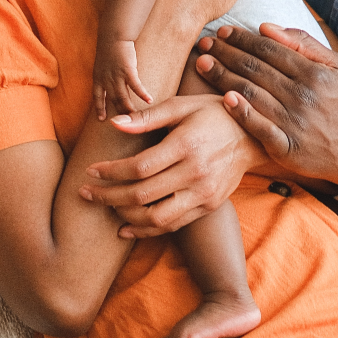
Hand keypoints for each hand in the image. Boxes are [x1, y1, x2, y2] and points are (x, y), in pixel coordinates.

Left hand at [78, 94, 261, 236]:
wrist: (252, 135)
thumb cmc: (212, 113)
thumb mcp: (181, 106)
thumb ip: (147, 117)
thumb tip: (114, 123)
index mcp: (186, 145)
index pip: (140, 167)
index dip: (111, 172)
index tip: (91, 171)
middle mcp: (196, 173)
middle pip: (142, 195)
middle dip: (108, 196)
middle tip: (86, 192)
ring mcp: (204, 194)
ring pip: (156, 218)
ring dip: (124, 217)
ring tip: (105, 207)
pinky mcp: (208, 206)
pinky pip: (172, 225)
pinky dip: (146, 230)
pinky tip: (126, 226)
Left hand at [93, 38, 152, 120]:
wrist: (113, 34)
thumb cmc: (109, 44)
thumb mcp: (102, 61)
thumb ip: (105, 71)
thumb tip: (109, 77)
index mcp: (98, 77)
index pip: (97, 97)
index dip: (99, 108)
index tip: (102, 119)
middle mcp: (106, 80)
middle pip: (113, 101)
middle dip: (119, 113)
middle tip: (127, 122)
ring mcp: (116, 76)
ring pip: (123, 98)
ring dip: (130, 109)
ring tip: (138, 117)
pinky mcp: (127, 71)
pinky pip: (135, 86)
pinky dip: (142, 94)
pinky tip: (149, 101)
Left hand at [196, 24, 337, 196]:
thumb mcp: (336, 67)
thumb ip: (304, 44)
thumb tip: (266, 27)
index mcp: (313, 73)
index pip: (269, 49)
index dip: (243, 39)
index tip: (223, 31)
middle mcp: (303, 96)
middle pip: (255, 68)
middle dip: (225, 53)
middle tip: (203, 43)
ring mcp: (294, 124)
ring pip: (251, 93)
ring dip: (223, 77)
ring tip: (202, 63)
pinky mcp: (288, 149)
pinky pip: (259, 129)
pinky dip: (241, 113)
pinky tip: (223, 98)